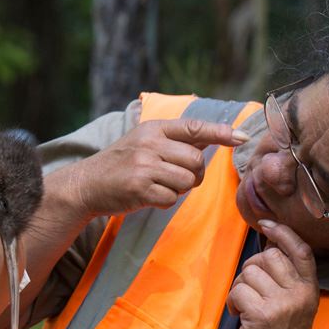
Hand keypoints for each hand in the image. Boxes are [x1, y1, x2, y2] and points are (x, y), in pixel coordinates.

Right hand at [66, 118, 246, 216]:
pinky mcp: (139, 188)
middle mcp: (149, 144)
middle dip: (193, 174)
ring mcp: (144, 166)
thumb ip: (175, 139)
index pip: (194, 127)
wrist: (87, 184)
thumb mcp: (144, 142)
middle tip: (177, 178)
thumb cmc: (121, 164)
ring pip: (186, 180)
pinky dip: (165, 201)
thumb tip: (212, 134)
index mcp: (153, 129)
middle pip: (195, 160)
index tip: (242, 137)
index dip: (220, 132)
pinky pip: (171, 198)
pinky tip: (148, 197)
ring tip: (159, 186)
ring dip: (179, 188)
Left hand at [228, 220, 318, 328]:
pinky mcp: (261, 315)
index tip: (266, 224)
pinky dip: (232, 301)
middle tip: (251, 290)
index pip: (301, 250)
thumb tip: (269, 246)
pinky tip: (239, 314)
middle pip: (268, 257)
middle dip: (252, 268)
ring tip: (246, 306)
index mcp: (310, 289)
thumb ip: (288, 278)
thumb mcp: (296, 305)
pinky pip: (237, 289)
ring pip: (249, 272)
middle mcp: (299, 294)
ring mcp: (282, 305)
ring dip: (240, 287)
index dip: (283, 232)